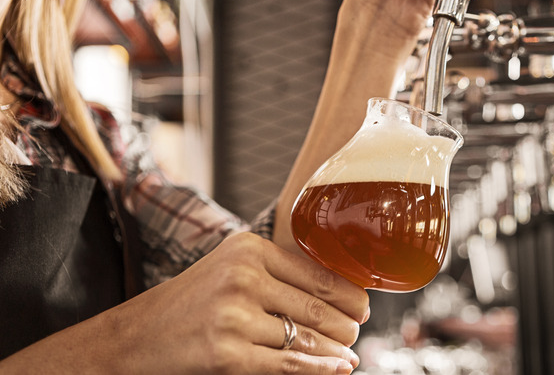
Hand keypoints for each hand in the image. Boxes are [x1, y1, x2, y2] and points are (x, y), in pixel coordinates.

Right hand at [119, 232, 368, 373]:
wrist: (133, 336)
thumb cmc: (189, 302)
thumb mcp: (230, 269)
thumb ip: (276, 274)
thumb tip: (335, 294)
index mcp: (248, 249)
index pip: (316, 273)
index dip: (347, 294)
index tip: (362, 305)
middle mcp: (243, 277)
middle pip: (316, 306)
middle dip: (345, 325)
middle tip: (357, 332)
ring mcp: (234, 315)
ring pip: (306, 337)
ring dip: (335, 350)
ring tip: (350, 355)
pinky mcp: (227, 353)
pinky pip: (287, 363)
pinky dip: (318, 369)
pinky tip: (336, 369)